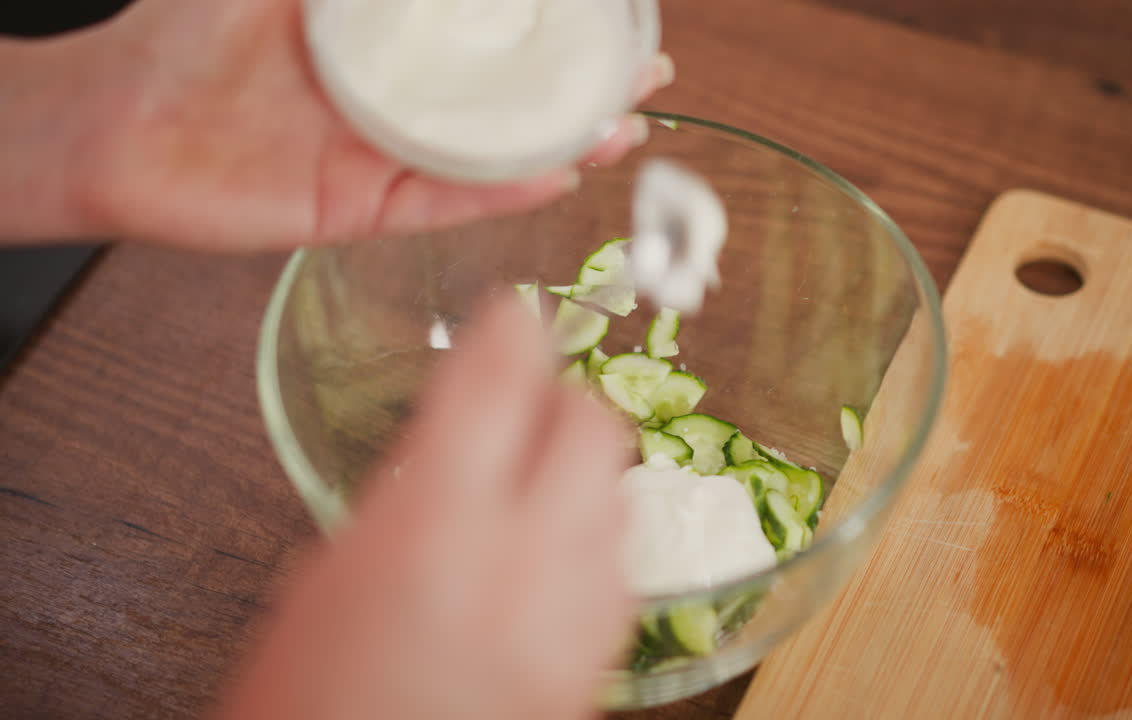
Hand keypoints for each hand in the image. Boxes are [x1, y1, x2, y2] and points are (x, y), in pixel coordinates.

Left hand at [0, 0, 670, 248]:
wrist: (112, 124)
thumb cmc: (183, 36)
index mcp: (388, 42)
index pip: (492, 39)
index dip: (558, 28)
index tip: (618, 16)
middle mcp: (400, 102)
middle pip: (512, 101)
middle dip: (584, 89)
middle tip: (646, 79)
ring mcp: (387, 158)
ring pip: (494, 156)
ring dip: (564, 145)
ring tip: (623, 132)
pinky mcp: (364, 210)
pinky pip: (445, 203)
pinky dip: (501, 193)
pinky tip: (555, 176)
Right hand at [215, 298, 634, 719]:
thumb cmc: (310, 708)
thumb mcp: (324, 585)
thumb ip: (397, 507)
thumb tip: (436, 465)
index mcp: (435, 523)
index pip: (500, 380)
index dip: (513, 331)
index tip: (517, 313)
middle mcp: (524, 557)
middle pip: (592, 426)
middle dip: (565, 400)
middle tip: (529, 403)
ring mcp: (574, 614)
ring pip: (619, 495)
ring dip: (584, 473)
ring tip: (535, 486)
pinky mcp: (598, 664)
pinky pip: (621, 570)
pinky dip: (595, 543)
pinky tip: (553, 561)